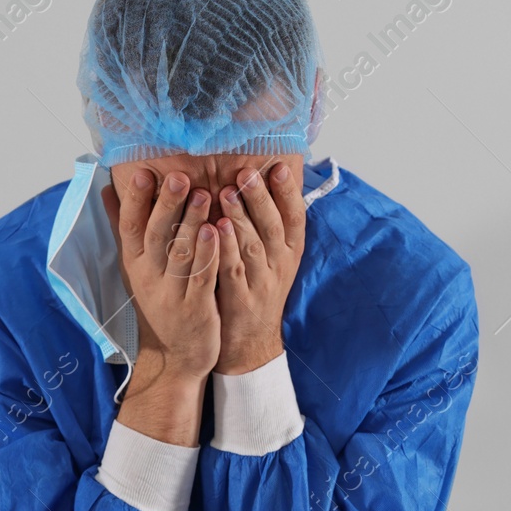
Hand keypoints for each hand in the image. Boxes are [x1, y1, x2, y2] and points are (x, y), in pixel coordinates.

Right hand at [100, 169, 220, 382]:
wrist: (177, 355)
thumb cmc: (161, 301)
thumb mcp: (137, 266)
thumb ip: (124, 227)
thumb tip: (105, 188)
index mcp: (135, 263)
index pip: (129, 227)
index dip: (136, 200)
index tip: (144, 172)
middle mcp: (149, 278)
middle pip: (155, 236)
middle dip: (167, 205)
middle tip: (179, 177)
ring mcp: (172, 295)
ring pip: (180, 254)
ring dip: (191, 223)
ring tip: (203, 194)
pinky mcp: (196, 310)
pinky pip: (201, 279)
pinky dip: (208, 255)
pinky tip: (216, 232)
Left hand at [211, 161, 305, 374]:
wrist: (250, 344)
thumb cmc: (256, 292)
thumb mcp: (272, 260)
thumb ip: (267, 226)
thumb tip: (262, 183)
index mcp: (290, 253)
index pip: (295, 217)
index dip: (287, 192)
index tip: (277, 166)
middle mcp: (280, 266)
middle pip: (274, 226)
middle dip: (260, 197)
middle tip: (246, 172)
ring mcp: (261, 284)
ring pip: (254, 245)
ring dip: (241, 218)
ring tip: (227, 192)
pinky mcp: (241, 301)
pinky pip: (233, 271)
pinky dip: (226, 249)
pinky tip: (215, 229)